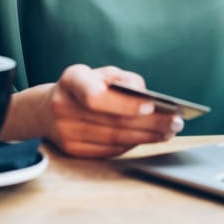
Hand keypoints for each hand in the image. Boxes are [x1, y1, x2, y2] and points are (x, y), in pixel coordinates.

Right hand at [41, 64, 183, 157]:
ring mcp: (65, 133)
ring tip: (169, 131)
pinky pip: (109, 150)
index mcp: (71, 80)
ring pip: (114, 139)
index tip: (150, 104)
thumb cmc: (84, 86)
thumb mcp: (101, 73)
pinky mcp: (72, 151)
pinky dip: (132, 144)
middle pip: (112, 121)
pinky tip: (150, 138)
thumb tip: (144, 94)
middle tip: (175, 122)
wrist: (47, 110)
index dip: (124, 103)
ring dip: (146, 136)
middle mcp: (63, 107)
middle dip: (149, 123)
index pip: (95, 95)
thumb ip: (123, 79)